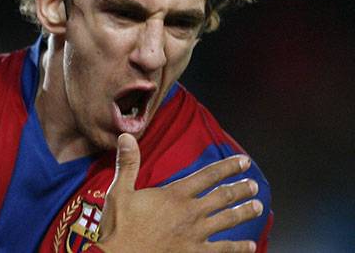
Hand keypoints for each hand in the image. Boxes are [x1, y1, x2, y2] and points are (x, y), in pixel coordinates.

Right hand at [94, 134, 261, 252]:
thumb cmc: (119, 227)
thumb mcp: (119, 192)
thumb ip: (128, 164)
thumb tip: (126, 137)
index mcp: (174, 195)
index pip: (207, 176)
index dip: (227, 167)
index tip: (244, 161)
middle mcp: (190, 213)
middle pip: (223, 197)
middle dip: (241, 189)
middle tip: (254, 185)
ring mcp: (195, 235)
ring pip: (228, 221)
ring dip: (245, 213)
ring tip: (258, 207)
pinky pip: (223, 250)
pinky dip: (238, 248)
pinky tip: (249, 246)